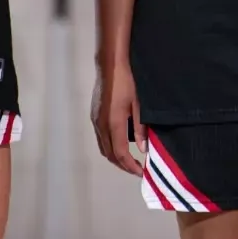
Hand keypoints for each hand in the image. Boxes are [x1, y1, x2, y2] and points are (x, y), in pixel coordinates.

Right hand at [90, 56, 142, 176]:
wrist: (110, 65)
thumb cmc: (127, 82)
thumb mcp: (139, 105)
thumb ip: (140, 129)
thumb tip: (143, 149)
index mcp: (113, 124)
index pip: (120, 153)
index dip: (130, 166)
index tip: (141, 172)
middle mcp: (101, 125)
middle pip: (109, 154)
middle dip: (123, 165)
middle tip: (136, 169)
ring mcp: (95, 120)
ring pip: (103, 147)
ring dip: (115, 157)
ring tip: (130, 160)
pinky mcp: (94, 115)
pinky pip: (101, 138)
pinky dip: (110, 147)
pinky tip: (120, 144)